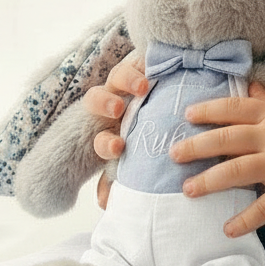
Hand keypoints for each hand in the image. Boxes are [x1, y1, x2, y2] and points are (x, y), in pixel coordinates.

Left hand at [82, 54, 148, 208]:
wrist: (168, 103)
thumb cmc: (152, 140)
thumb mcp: (135, 160)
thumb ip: (120, 179)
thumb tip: (106, 206)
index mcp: (111, 131)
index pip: (100, 139)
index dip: (105, 144)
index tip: (118, 147)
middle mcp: (116, 105)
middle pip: (96, 99)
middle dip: (103, 103)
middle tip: (118, 110)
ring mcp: (128, 83)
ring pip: (117, 75)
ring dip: (126, 79)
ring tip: (142, 86)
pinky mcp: (145, 65)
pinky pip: (141, 59)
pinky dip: (146, 62)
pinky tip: (158, 67)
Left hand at [173, 82, 264, 237]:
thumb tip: (253, 90)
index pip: (234, 108)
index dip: (208, 111)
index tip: (187, 115)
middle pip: (225, 139)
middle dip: (195, 146)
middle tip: (173, 154)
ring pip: (235, 171)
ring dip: (207, 181)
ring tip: (187, 190)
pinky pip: (262, 209)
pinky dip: (243, 220)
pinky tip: (227, 228)